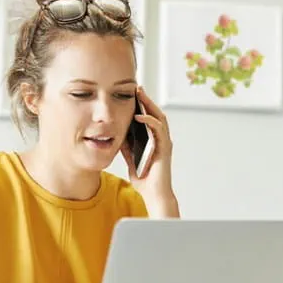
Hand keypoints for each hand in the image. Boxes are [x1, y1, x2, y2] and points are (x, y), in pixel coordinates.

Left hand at [119, 86, 175, 203]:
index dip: (142, 105)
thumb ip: (127, 146)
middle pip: (156, 113)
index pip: (149, 117)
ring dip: (149, 105)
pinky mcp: (165, 148)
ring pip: (159, 118)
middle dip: (146, 100)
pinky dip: (149, 121)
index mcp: (154, 140)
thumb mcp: (130, 158)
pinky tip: (139, 115)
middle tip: (137, 88)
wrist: (154, 194)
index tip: (133, 94)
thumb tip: (117, 134)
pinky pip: (158, 130)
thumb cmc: (144, 179)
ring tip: (139, 94)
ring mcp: (164, 142)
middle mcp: (161, 139)